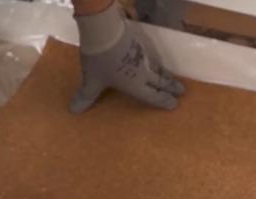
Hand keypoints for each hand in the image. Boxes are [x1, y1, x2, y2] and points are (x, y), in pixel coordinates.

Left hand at [70, 0, 184, 112]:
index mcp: (135, 85)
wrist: (104, 29)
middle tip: (182, 91)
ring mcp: (142, 55)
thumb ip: (85, 96)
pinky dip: (152, 59)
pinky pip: (148, 54)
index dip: (163, 101)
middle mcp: (143, 71)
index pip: (153, 96)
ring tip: (171, 77)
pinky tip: (149, 58)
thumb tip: (73, 110)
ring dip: (165, 73)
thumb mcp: (91, 80)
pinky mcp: (138, 41)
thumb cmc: (99, 60)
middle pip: (160, 81)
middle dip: (171, 87)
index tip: (175, 104)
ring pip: (157, 67)